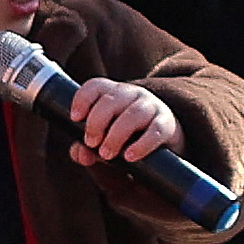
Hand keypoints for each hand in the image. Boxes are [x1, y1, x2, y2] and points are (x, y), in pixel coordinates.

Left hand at [66, 78, 180, 167]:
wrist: (163, 145)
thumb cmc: (125, 140)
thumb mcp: (102, 143)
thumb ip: (86, 148)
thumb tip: (80, 154)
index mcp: (112, 95)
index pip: (96, 86)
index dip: (83, 98)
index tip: (75, 118)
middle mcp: (132, 96)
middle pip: (112, 99)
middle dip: (97, 121)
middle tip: (91, 142)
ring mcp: (152, 107)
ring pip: (134, 113)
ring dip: (116, 134)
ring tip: (106, 154)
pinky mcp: (167, 125)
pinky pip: (156, 130)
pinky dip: (142, 144)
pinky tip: (130, 156)